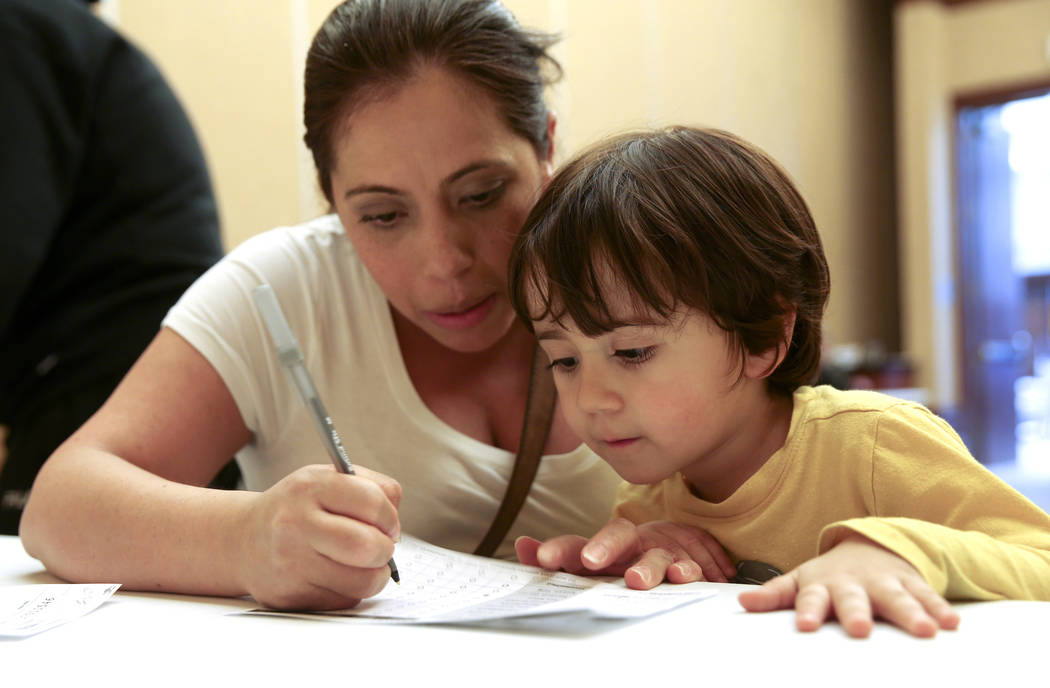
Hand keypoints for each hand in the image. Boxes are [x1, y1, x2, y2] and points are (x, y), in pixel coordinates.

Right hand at [236, 464, 401, 610]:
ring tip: (365, 564)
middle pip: (367, 545)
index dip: (390, 517)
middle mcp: (296, 523)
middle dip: (386, 550)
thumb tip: (395, 525)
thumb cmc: (297, 508)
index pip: (371, 501)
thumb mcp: (326, 479)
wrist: (242, 539)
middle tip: (381, 547)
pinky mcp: (290, 595)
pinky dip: (351, 590)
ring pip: (362, 581)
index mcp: (310, 487)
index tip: (390, 524)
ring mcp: (291, 563)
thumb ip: (370, 487)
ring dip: (375, 575)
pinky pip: (344, 600)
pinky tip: (337, 575)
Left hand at [516, 518, 734, 587]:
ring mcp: (658, 553)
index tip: (543, 558)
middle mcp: (629, 546)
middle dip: (603, 546)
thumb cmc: (622, 558)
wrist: (675, 541)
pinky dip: (687, 570)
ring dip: (646, 566)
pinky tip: (683, 576)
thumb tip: (522, 546)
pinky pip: (689, 566)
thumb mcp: (590, 562)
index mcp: (601, 549)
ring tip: (636, 580)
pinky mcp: (685, 563)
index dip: (561, 549)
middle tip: (589, 560)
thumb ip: (558, 557)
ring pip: (654, 556)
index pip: (577, 544)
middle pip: (617, 537)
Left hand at [737, 534, 960, 637]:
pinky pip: (928, 597)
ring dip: (911, 614)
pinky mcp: (912, 584)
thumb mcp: (800, 580)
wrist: (870, 545)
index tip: (807, 626)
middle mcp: (855, 583)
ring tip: (925, 632)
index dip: (809, 611)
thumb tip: (742, 601)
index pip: (812, 598)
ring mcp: (885, 583)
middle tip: (860, 629)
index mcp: (823, 585)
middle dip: (857, 613)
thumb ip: (774, 593)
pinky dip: (940, 609)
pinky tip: (952, 624)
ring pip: (898, 599)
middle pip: (855, 599)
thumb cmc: (830, 575)